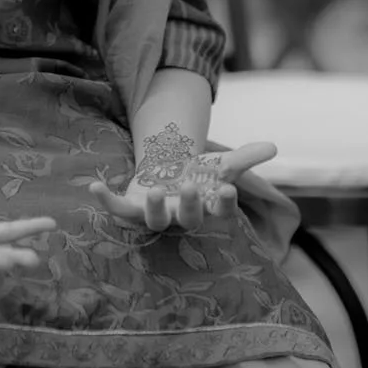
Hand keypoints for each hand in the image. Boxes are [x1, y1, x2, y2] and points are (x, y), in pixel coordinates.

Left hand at [89, 133, 277, 232]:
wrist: (168, 175)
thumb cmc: (199, 173)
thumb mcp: (221, 163)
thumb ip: (246, 157)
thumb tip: (273, 146)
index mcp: (207, 206)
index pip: (220, 210)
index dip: (224, 202)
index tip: (228, 188)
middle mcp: (182, 216)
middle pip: (188, 219)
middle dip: (189, 204)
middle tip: (189, 186)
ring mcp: (156, 215)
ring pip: (156, 221)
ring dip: (157, 208)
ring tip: (157, 190)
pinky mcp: (132, 209)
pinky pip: (118, 210)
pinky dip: (105, 200)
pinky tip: (94, 185)